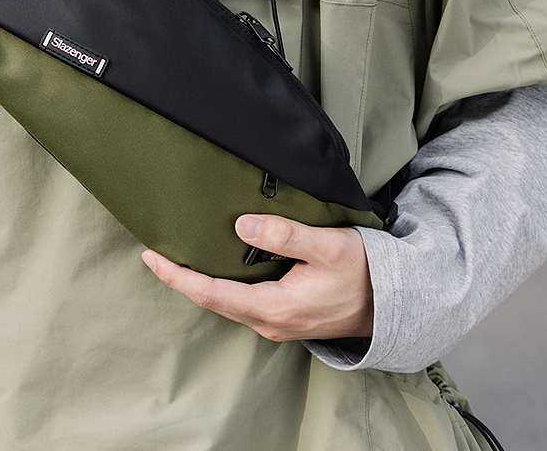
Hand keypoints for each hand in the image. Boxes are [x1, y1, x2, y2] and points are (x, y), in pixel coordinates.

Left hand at [141, 215, 373, 341]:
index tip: (152, 258)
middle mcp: (270, 321)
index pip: (212, 294)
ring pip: (225, 303)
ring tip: (175, 259)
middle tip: (154, 254)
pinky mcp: (283, 316)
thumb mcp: (327, 247)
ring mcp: (276, 322)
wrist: (394, 302)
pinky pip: (240, 303)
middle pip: (212, 301)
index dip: (178, 277)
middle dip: (181, 279)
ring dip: (198, 283)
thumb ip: (286, 235)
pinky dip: (218, 286)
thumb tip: (243, 226)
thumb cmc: (364, 272)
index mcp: (276, 307)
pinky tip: (213, 267)